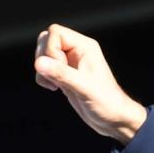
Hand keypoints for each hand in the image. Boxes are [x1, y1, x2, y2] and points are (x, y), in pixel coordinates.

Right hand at [33, 25, 147, 143]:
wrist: (114, 119)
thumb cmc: (107, 103)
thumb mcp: (84, 88)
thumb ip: (61, 74)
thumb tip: (39, 63)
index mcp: (85, 47)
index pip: (55, 32)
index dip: (51, 50)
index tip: (61, 69)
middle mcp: (77, 51)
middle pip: (46, 40)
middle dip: (44, 58)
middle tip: (58, 76)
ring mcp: (70, 62)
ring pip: (43, 54)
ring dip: (42, 69)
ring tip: (56, 84)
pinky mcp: (64, 74)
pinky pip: (44, 67)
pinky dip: (43, 77)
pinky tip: (55, 88)